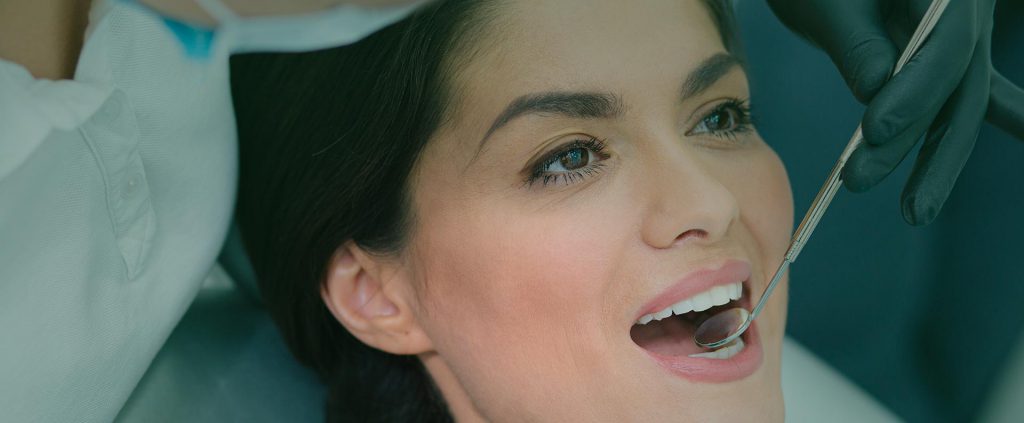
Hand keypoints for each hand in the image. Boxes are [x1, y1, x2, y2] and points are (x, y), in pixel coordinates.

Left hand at [767, 0, 1023, 224]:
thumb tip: (877, 93)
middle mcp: (967, 12)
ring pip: (962, 104)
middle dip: (918, 145)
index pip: (946, 46)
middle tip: (859, 181)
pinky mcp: (949, 57)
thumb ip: (857, 45)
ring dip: (938, 159)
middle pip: (959, 86)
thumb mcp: (830, 2)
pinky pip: (972, 93)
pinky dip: (1002, 117)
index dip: (915, 92)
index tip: (874, 129)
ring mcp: (964, 35)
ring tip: (914, 212)